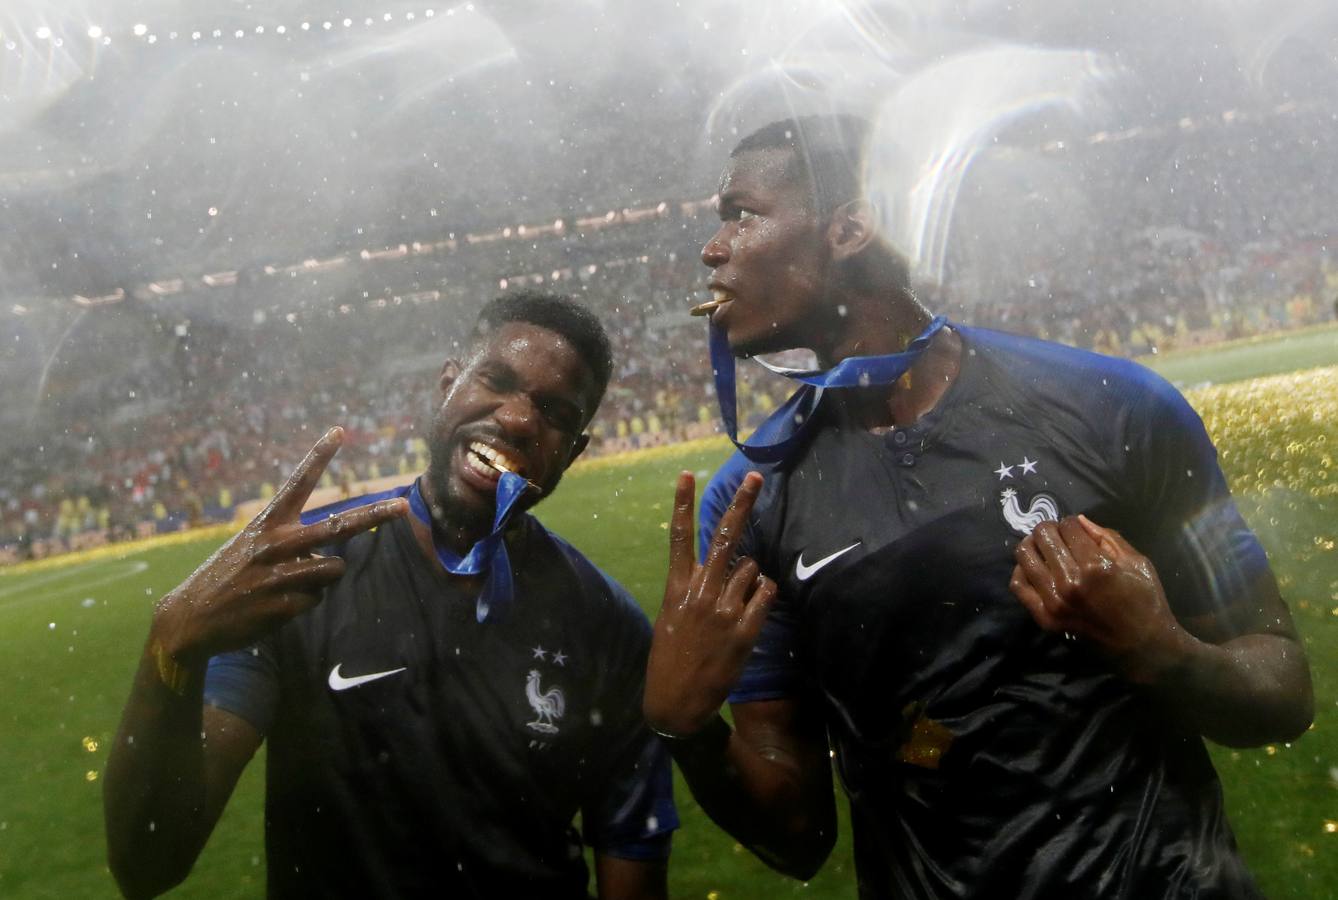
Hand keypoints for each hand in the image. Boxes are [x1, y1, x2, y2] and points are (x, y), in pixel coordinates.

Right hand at [151, 427, 407, 665]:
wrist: (190, 619)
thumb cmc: (229, 578)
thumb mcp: (251, 548)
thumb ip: (291, 545)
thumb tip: (332, 560)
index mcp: (266, 522)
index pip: (298, 482)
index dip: (319, 456)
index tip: (340, 431)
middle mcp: (275, 543)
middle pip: (339, 526)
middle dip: (375, 515)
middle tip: (404, 506)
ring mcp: (280, 574)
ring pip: (334, 568)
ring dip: (322, 577)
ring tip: (288, 583)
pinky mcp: (282, 603)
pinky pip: (316, 599)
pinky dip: (303, 602)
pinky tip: (274, 606)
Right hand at [644, 471, 776, 736]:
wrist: (676, 702)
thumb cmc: (669, 658)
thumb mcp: (669, 617)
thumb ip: (690, 589)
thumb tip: (715, 568)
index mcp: (677, 588)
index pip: (680, 537)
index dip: (684, 504)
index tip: (688, 474)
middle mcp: (701, 593)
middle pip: (725, 538)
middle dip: (741, 504)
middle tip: (754, 477)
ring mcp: (725, 610)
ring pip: (751, 569)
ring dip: (750, 576)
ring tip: (737, 600)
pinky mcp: (745, 630)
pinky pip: (765, 595)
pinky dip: (763, 595)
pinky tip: (753, 607)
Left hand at [1010, 514, 1190, 682]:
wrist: (1144, 646)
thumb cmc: (1145, 600)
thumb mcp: (1136, 562)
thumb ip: (1106, 537)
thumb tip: (1077, 521)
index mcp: (1095, 566)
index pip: (1067, 527)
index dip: (1071, 523)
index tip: (1075, 529)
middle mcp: (1069, 582)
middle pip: (1042, 536)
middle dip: (1050, 529)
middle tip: (1058, 535)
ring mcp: (1053, 602)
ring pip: (1024, 556)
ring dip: (1033, 545)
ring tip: (1043, 548)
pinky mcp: (1045, 618)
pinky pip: (1018, 586)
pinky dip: (1022, 571)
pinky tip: (1034, 569)